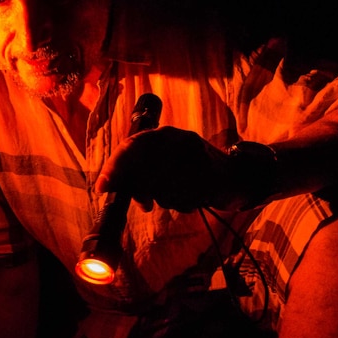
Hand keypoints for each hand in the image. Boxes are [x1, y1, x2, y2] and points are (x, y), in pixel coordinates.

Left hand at [94, 126, 231, 212]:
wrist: (234, 175)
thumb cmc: (192, 168)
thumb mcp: (166, 158)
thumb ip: (139, 167)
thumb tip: (107, 185)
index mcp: (165, 134)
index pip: (131, 145)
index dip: (114, 167)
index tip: (103, 187)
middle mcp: (179, 139)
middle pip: (144, 170)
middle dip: (140, 191)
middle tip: (145, 203)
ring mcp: (196, 156)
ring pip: (161, 188)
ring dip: (166, 198)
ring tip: (178, 194)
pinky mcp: (209, 176)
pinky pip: (182, 197)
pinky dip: (182, 203)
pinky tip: (193, 196)